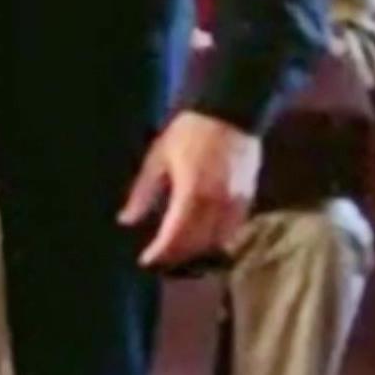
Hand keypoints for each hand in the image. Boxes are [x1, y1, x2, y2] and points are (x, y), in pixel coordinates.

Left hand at [120, 110, 260, 268]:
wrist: (228, 113)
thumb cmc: (187, 133)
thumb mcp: (157, 159)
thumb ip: (143, 193)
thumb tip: (126, 220)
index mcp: (192, 192)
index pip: (176, 235)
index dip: (161, 252)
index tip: (146, 261)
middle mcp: (218, 202)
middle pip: (198, 243)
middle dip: (177, 256)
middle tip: (158, 261)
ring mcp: (237, 202)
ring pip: (218, 240)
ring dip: (198, 251)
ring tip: (176, 255)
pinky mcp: (249, 198)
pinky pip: (233, 229)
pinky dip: (217, 239)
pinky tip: (201, 240)